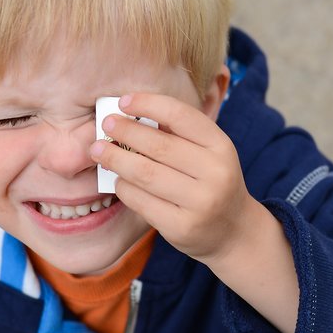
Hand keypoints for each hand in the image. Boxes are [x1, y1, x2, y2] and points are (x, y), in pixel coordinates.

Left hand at [88, 93, 259, 265]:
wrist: (233, 231)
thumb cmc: (211, 183)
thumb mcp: (209, 153)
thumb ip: (179, 134)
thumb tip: (132, 113)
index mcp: (221, 146)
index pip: (180, 116)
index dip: (148, 104)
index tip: (123, 101)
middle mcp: (215, 173)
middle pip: (158, 146)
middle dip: (125, 131)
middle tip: (105, 124)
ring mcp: (200, 203)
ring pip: (145, 174)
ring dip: (116, 159)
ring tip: (99, 151)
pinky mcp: (182, 227)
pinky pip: (141, 201)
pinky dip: (124, 187)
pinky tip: (118, 180)